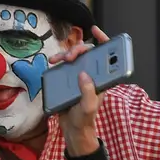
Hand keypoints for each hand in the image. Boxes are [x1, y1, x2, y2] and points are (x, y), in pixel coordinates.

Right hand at [56, 26, 110, 155]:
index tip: (95, 31)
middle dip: (79, 50)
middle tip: (70, 57)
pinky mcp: (69, 79)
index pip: (106, 57)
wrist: (72, 129)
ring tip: (59, 60)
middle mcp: (93, 75)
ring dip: (66, 54)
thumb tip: (84, 75)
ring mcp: (80, 75)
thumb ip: (88, 92)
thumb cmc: (84, 119)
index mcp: (102, 79)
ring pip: (75, 57)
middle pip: (88, 53)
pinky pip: (64, 64)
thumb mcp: (88, 107)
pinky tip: (53, 62)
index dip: (104, 41)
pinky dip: (58, 61)